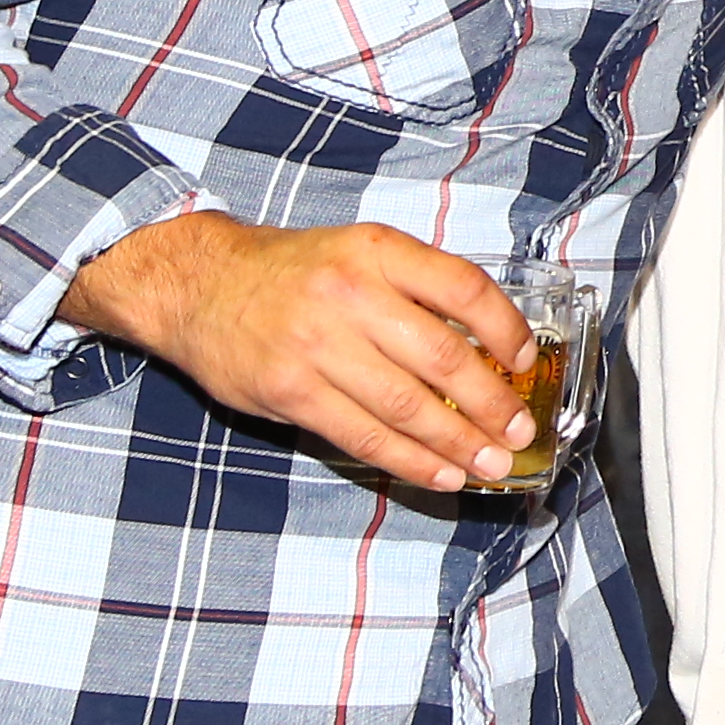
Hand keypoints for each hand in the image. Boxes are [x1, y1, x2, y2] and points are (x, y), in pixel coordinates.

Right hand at [63, 214, 539, 494]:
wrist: (199, 285)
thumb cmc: (290, 273)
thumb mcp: (356, 252)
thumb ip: (413, 289)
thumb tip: (485, 349)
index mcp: (376, 250)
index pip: (462, 287)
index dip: (505, 329)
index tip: (525, 360)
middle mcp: (349, 293)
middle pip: (443, 357)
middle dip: (492, 404)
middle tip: (520, 432)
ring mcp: (317, 345)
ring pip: (407, 406)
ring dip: (459, 443)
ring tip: (492, 464)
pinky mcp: (292, 391)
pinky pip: (364, 435)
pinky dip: (410, 461)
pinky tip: (441, 474)